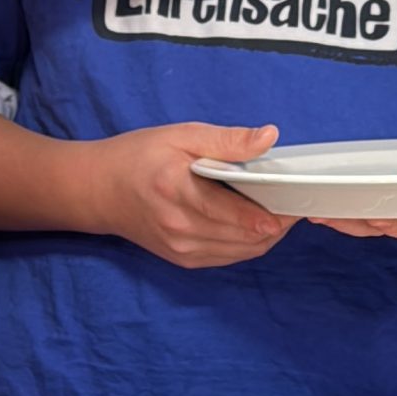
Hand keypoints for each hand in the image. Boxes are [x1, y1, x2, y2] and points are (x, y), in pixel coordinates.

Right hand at [83, 124, 292, 269]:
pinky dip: (249, 243)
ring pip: (244, 251)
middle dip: (278, 223)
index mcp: (178, 192)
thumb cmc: (138, 157)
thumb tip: (269, 137)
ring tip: (279, 211)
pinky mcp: (184, 260)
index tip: (298, 199)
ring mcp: (182, 249)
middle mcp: (180, 228)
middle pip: (248, 237)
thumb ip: (227, 140)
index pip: (239, 214)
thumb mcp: (181, 136)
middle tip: (295, 201)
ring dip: (267, 235)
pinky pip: (230, 257)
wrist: (98, 191)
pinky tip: (254, 224)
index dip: (275, 211)